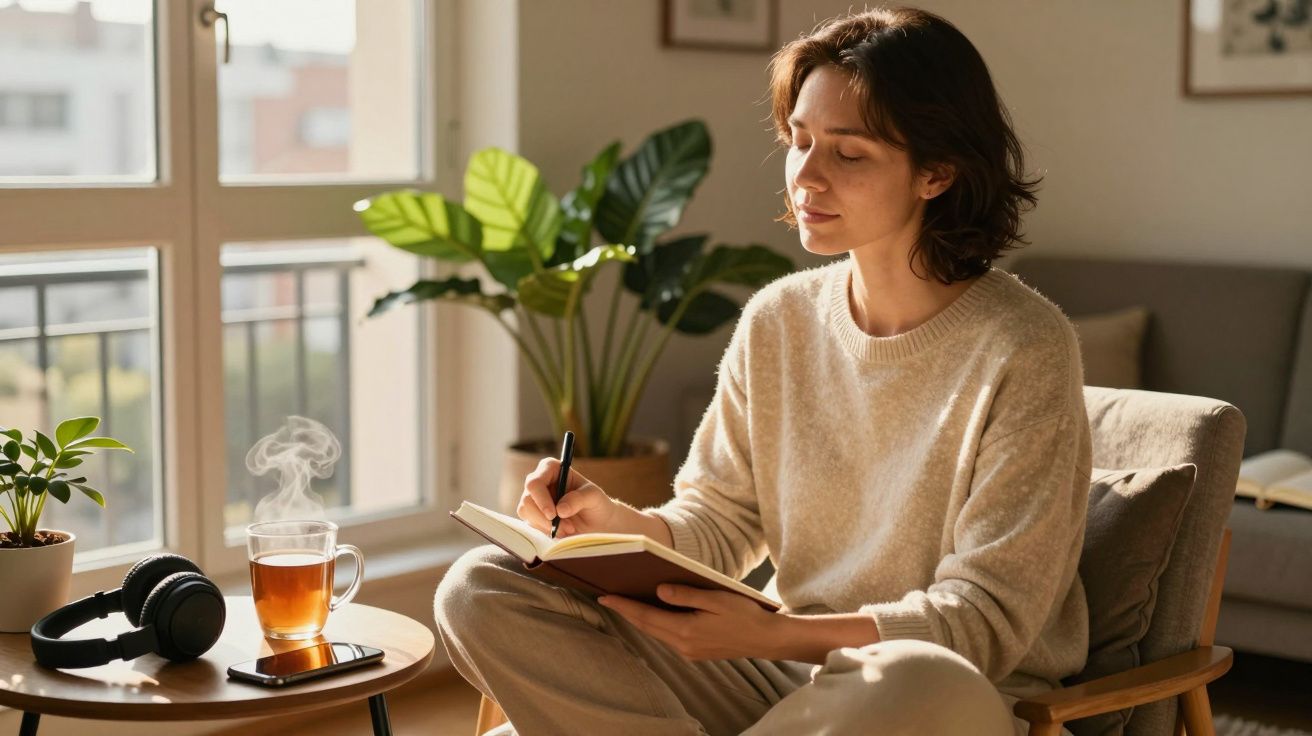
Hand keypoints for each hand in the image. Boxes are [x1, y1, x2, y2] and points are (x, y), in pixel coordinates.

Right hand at [518, 457, 621, 536]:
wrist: (598, 523)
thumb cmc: (596, 504)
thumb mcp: (594, 497)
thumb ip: (579, 499)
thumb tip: (560, 510)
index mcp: (551, 469)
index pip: (535, 482)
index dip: (541, 499)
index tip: (553, 514)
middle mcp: (539, 482)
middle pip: (527, 500)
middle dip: (545, 518)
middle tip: (568, 527)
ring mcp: (534, 499)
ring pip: (527, 513)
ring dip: (547, 526)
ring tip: (569, 529)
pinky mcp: (533, 515)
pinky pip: (531, 524)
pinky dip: (547, 531)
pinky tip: (563, 532)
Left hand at [598, 585, 783, 660]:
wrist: (766, 639)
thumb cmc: (745, 614)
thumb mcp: (716, 599)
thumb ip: (686, 595)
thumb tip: (658, 591)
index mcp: (686, 630)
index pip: (646, 616)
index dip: (624, 606)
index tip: (606, 596)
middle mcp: (683, 644)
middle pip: (647, 626)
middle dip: (626, 612)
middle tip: (607, 597)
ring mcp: (689, 651)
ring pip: (656, 633)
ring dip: (640, 619)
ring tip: (625, 603)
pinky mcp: (695, 652)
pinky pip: (668, 637)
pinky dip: (656, 624)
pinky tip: (653, 614)